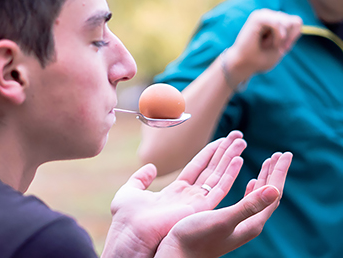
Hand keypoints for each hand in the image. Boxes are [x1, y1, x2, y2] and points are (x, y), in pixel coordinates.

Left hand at [102, 130, 246, 257]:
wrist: (130, 232)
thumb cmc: (127, 217)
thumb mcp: (132, 190)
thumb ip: (141, 178)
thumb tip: (151, 167)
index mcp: (174, 193)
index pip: (196, 169)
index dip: (208, 154)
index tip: (220, 141)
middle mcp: (188, 198)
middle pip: (211, 170)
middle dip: (224, 152)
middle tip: (237, 136)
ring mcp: (196, 203)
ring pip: (218, 176)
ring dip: (230, 158)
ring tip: (241, 141)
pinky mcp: (200, 209)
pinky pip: (220, 188)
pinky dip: (230, 173)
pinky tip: (238, 159)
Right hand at [155, 151, 292, 257]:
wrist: (178, 255)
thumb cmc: (196, 238)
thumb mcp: (223, 219)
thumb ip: (249, 206)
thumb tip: (275, 190)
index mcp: (252, 222)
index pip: (273, 192)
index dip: (279, 171)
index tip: (284, 153)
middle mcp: (249, 222)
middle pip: (268, 193)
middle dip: (275, 172)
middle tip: (281, 154)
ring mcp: (239, 222)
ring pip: (258, 195)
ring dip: (264, 176)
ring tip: (268, 162)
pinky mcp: (229, 221)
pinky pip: (247, 200)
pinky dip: (251, 187)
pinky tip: (249, 182)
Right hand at [225, 9, 302, 82]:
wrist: (243, 64)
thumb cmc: (260, 58)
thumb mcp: (281, 46)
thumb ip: (289, 33)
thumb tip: (290, 21)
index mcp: (273, 20)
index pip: (296, 21)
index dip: (295, 36)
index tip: (284, 49)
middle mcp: (268, 15)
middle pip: (293, 21)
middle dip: (288, 38)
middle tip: (277, 49)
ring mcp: (262, 14)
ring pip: (286, 21)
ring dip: (280, 38)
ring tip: (269, 46)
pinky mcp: (256, 18)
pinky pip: (277, 23)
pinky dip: (277, 36)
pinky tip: (269, 44)